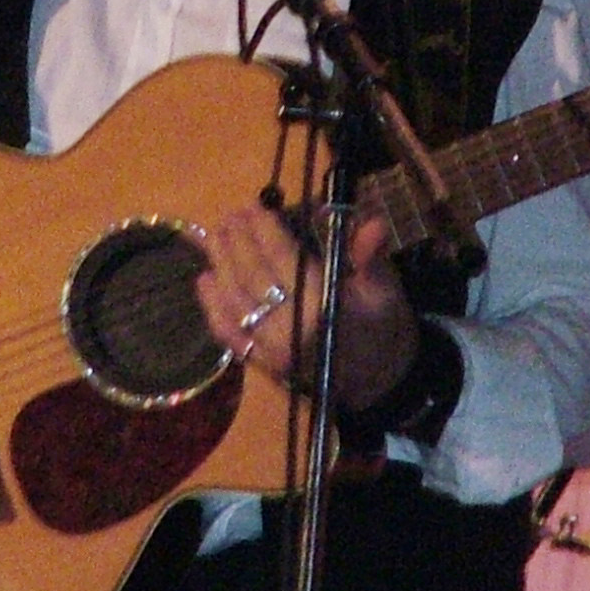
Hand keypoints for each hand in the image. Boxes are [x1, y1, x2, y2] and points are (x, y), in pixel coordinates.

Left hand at [194, 203, 416, 410]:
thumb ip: (370, 258)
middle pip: (252, 277)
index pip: (282, 259)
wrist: (380, 384)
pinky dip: (213, 308)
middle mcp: (289, 330)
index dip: (264, 230)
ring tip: (213, 238)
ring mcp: (272, 351)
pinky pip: (230, 335)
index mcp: (321, 308)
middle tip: (228, 217)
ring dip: (220, 266)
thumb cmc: (384, 330)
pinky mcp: (263, 365)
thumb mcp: (385, 292)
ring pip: (236, 301)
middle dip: (237, 243)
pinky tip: (204, 282)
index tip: (253, 206)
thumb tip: (370, 224)